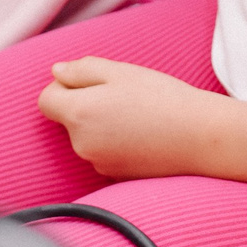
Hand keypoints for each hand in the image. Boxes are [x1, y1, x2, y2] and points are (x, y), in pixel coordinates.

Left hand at [38, 57, 223, 178]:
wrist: (200, 138)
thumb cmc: (162, 98)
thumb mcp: (120, 72)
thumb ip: (81, 70)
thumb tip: (56, 73)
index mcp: (78, 114)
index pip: (46, 100)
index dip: (62, 87)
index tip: (90, 82)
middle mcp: (81, 144)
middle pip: (68, 119)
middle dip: (85, 105)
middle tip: (122, 95)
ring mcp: (98, 164)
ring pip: (88, 137)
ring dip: (102, 125)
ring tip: (138, 115)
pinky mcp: (116, 177)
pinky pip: (105, 153)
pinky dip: (116, 143)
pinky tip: (143, 134)